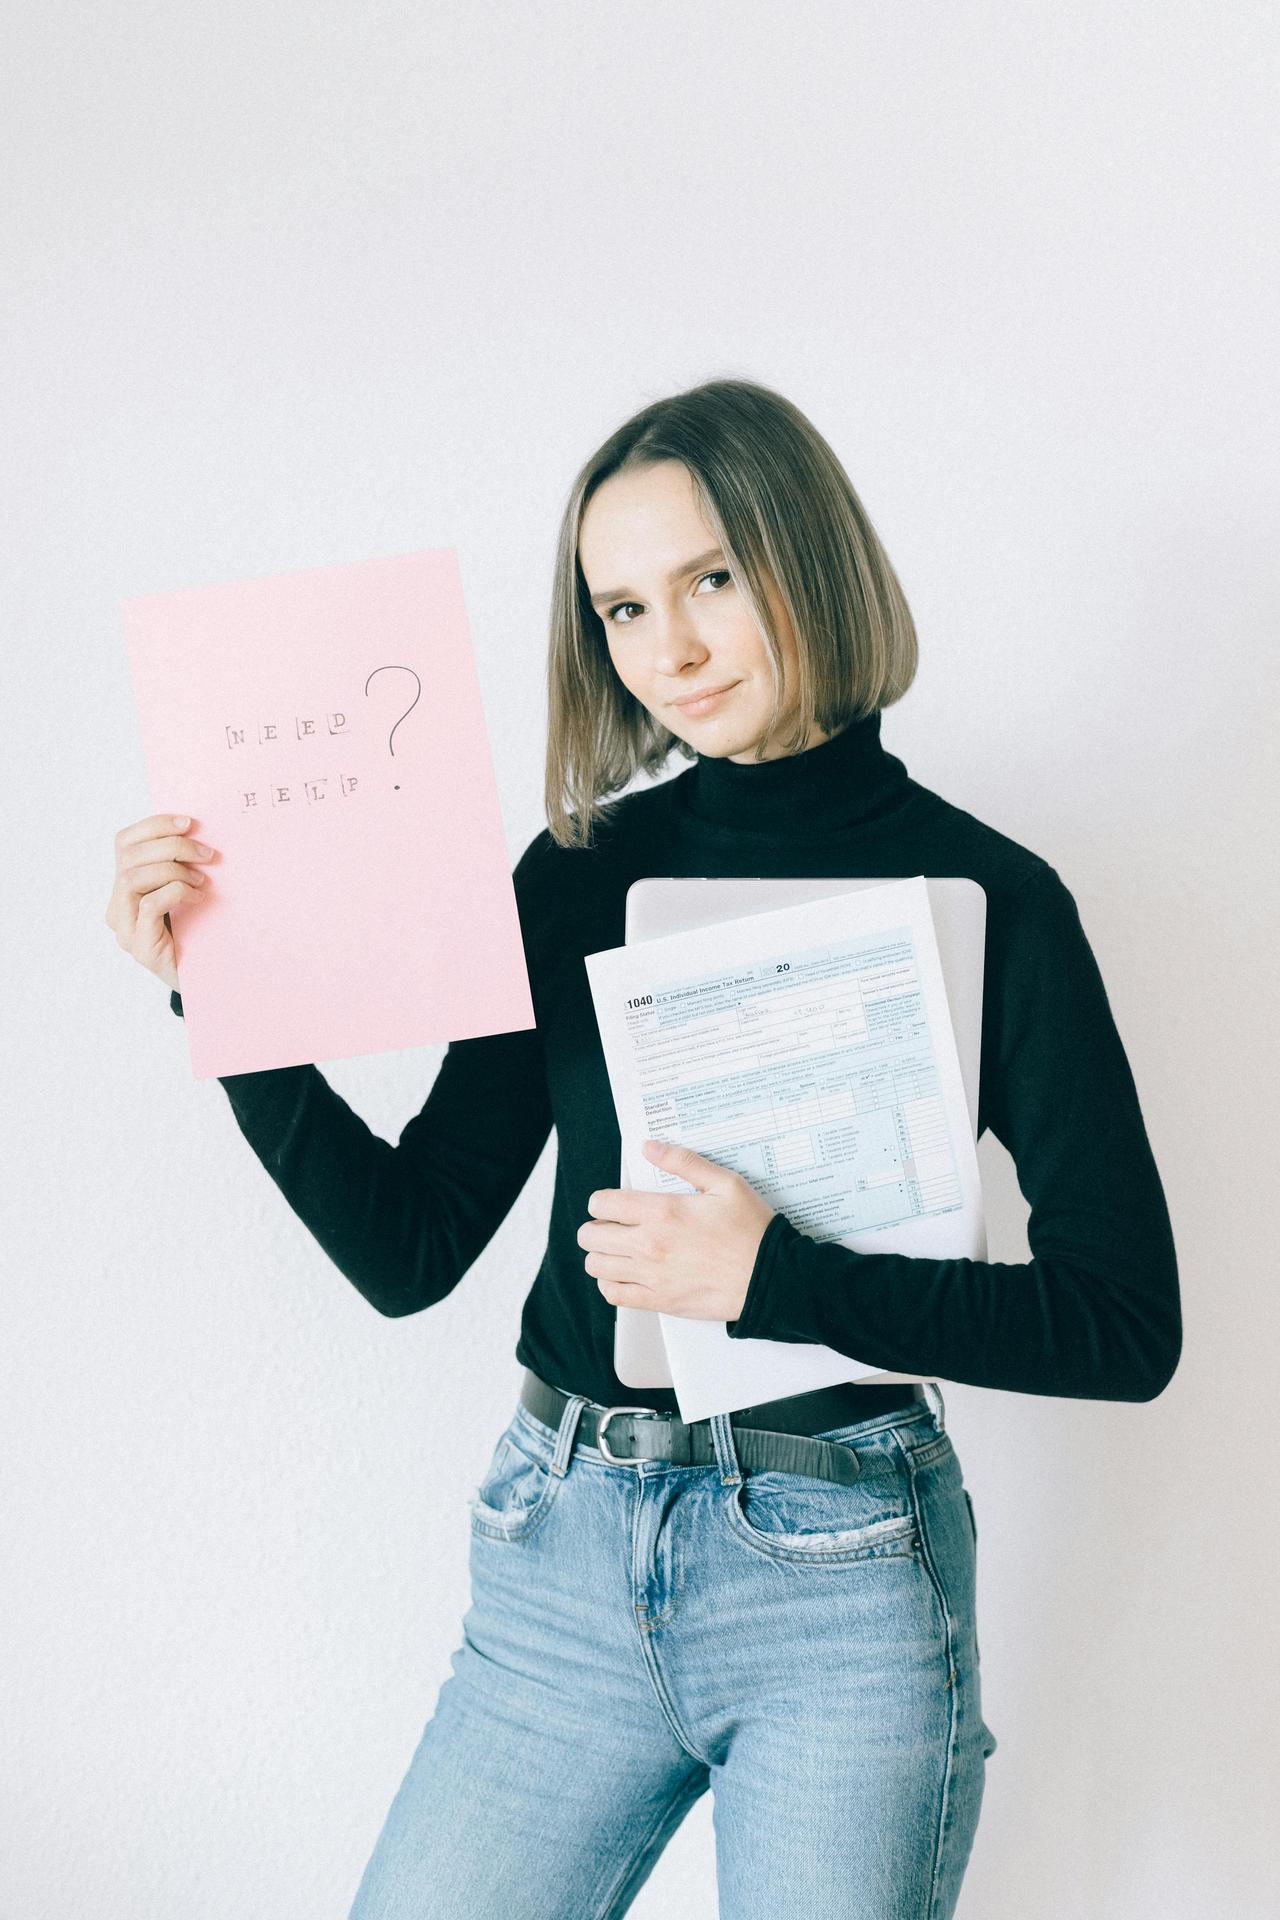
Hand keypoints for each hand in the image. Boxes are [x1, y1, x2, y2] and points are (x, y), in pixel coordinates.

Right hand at [104, 812, 217, 991]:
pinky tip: (199, 896)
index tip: (188, 822)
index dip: (154, 825)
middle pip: (129, 856)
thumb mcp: (185, 891)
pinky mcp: (140, 946)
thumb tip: (197, 829)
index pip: (124, 842)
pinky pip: (149, 905)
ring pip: (133, 878)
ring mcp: (124, 928)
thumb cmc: (197, 932)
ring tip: (203, 879)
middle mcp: (117, 906)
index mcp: (124, 886)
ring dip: (174, 870)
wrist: (205, 978)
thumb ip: (178, 865)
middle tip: (207, 853)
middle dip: (171, 846)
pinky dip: (176, 892)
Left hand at [578, 1139, 775, 1321]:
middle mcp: (650, 1245)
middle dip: (596, 1227)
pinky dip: (611, 1284)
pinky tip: (624, 1275)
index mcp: (662, 1212)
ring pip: (596, 1266)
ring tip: (617, 1250)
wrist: (771, 1277)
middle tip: (612, 1226)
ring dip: (601, 1255)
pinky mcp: (660, 1302)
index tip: (611, 1203)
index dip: (601, 1201)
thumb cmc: (751, 1231)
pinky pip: (614, 1295)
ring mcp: (652, 1276)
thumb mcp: (725, 1183)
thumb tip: (649, 1147)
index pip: (603, 1204)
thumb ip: (683, 1161)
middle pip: (591, 1236)